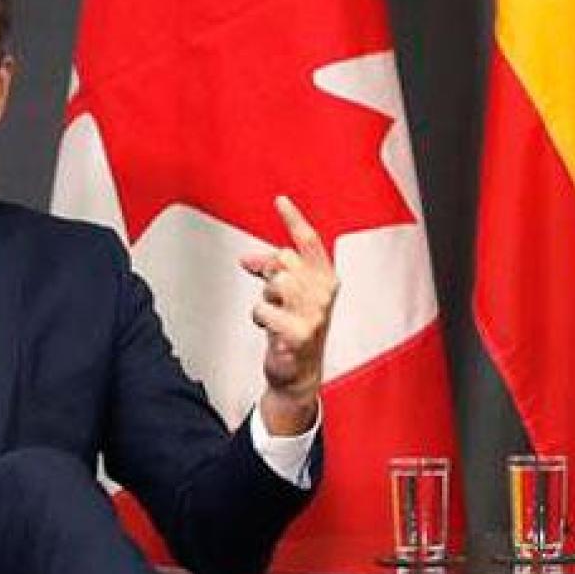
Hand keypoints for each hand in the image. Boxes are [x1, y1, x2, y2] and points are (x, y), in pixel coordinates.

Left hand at [240, 196, 337, 435]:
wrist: (298, 372)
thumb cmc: (294, 329)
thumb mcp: (285, 293)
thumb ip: (270, 270)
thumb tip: (247, 259)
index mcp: (327, 279)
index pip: (310, 241)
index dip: (294, 219)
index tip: (280, 201)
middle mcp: (325, 294)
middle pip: (285, 260)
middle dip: (270, 274)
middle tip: (270, 294)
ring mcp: (315, 314)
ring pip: (277, 282)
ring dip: (266, 298)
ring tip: (273, 314)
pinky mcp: (300, 333)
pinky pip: (264, 311)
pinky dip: (260, 318)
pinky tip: (270, 330)